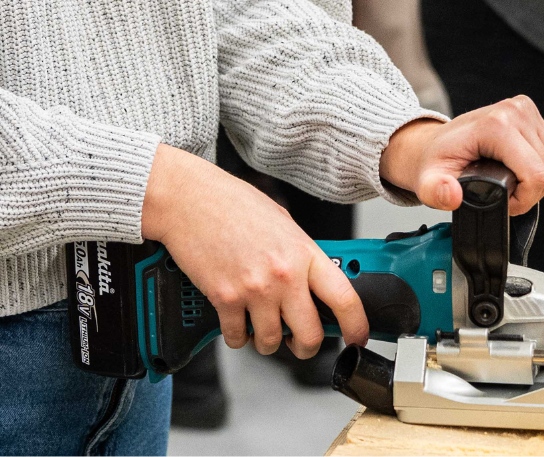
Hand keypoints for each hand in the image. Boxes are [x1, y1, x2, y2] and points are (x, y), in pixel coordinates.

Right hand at [140, 144, 366, 357]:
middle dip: (305, 346)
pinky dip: (236, 335)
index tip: (355, 337)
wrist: (187, 197)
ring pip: (272, 343)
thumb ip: (299, 253)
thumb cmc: (230, 203)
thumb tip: (313, 280)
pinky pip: (237, 338)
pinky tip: (233, 319)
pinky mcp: (224, 299)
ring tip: (258, 323)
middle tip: (298, 341)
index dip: (356, 326)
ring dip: (266, 341)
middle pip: (310, 335)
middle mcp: (283, 274)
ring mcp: (254, 289)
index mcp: (303, 251)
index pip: (344, 298)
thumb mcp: (280, 220)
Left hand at [380, 101, 543, 214]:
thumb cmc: (435, 161)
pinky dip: (535, 166)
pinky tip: (513, 165)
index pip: (536, 175)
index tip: (502, 201)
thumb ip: (437, 192)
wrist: (433, 143)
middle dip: (528, 192)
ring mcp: (523, 109)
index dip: (523, 199)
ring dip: (532, 179)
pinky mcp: (529, 112)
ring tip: (505, 177)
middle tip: (502, 192)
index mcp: (495, 125)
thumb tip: (452, 195)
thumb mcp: (428, 182)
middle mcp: (513, 112)